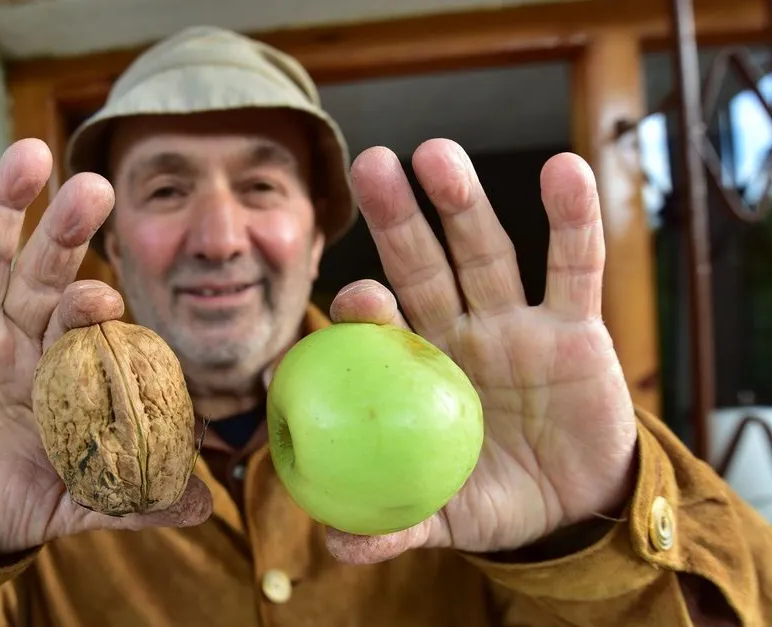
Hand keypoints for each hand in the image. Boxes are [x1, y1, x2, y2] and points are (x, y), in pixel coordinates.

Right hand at [0, 139, 210, 557]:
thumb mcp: (64, 504)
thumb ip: (127, 497)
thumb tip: (203, 506)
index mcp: (56, 366)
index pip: (80, 321)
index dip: (91, 305)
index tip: (106, 301)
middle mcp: (12, 334)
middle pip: (42, 267)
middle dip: (66, 229)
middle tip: (95, 187)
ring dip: (3, 202)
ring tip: (30, 153)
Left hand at [324, 139, 637, 562]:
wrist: (573, 506)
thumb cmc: (493, 499)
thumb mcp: (445, 517)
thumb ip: (394, 526)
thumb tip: (336, 551)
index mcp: (414, 370)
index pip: (381, 325)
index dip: (366, 306)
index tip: (355, 297)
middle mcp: (456, 332)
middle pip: (421, 265)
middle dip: (397, 218)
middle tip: (370, 164)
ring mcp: (513, 322)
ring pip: (485, 251)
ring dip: (464, 201)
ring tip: (437, 153)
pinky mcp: (573, 326)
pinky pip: (574, 266)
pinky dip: (573, 218)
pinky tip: (564, 168)